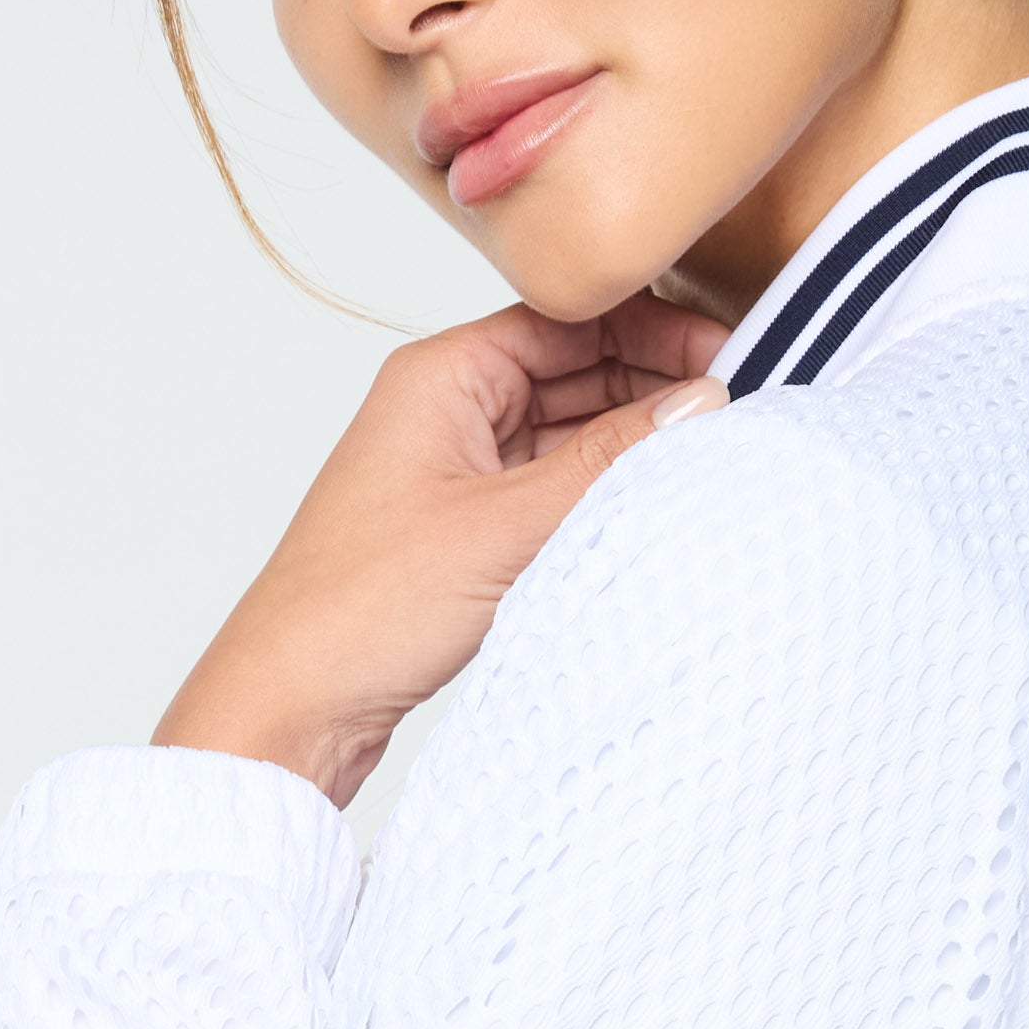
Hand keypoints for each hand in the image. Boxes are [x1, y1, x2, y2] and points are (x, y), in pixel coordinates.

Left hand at [152, 295, 730, 806]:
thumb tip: (703, 401)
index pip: (574, 321)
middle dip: (656, 390)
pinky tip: (654, 513)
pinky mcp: (466, 532)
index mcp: (443, 375)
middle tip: (737, 419)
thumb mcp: (506, 525)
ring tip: (709, 467)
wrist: (291, 707)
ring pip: (571, 435)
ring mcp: (457, 472)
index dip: (658, 333)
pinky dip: (603, 497)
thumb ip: (610, 461)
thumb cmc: (360, 609)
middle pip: (579, 371)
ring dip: (633, 449)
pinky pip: (553, 491)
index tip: (732, 362)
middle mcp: (448, 411)